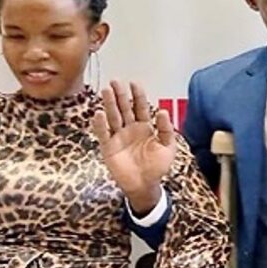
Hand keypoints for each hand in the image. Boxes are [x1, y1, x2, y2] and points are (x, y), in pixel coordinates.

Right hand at [92, 80, 175, 213]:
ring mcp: (118, 136)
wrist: (145, 185)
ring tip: (106, 91)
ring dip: (109, 104)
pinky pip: (103, 133)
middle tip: (116, 82)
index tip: (134, 83)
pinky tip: (99, 114)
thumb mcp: (168, 147)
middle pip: (124, 108)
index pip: (140, 107)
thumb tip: (163, 111)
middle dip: (120, 95)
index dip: (138, 95)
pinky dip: (100, 124)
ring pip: (113, 117)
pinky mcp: (108, 147)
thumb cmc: (157, 167)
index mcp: (145, 127)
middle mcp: (130, 128)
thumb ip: (166, 130)